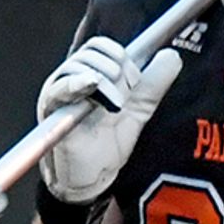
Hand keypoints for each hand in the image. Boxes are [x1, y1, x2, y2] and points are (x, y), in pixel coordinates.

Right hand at [30, 34, 182, 208]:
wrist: (94, 176)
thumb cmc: (108, 143)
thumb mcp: (139, 108)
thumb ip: (154, 83)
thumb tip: (171, 56)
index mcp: (90, 73)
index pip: (102, 47)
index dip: (122, 57)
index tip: (135, 82)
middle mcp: (71, 77)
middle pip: (93, 52)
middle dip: (117, 70)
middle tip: (127, 96)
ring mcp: (59, 90)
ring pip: (81, 65)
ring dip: (106, 81)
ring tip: (116, 106)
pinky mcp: (52, 107)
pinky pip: (62, 86)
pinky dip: (79, 82)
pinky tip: (93, 85)